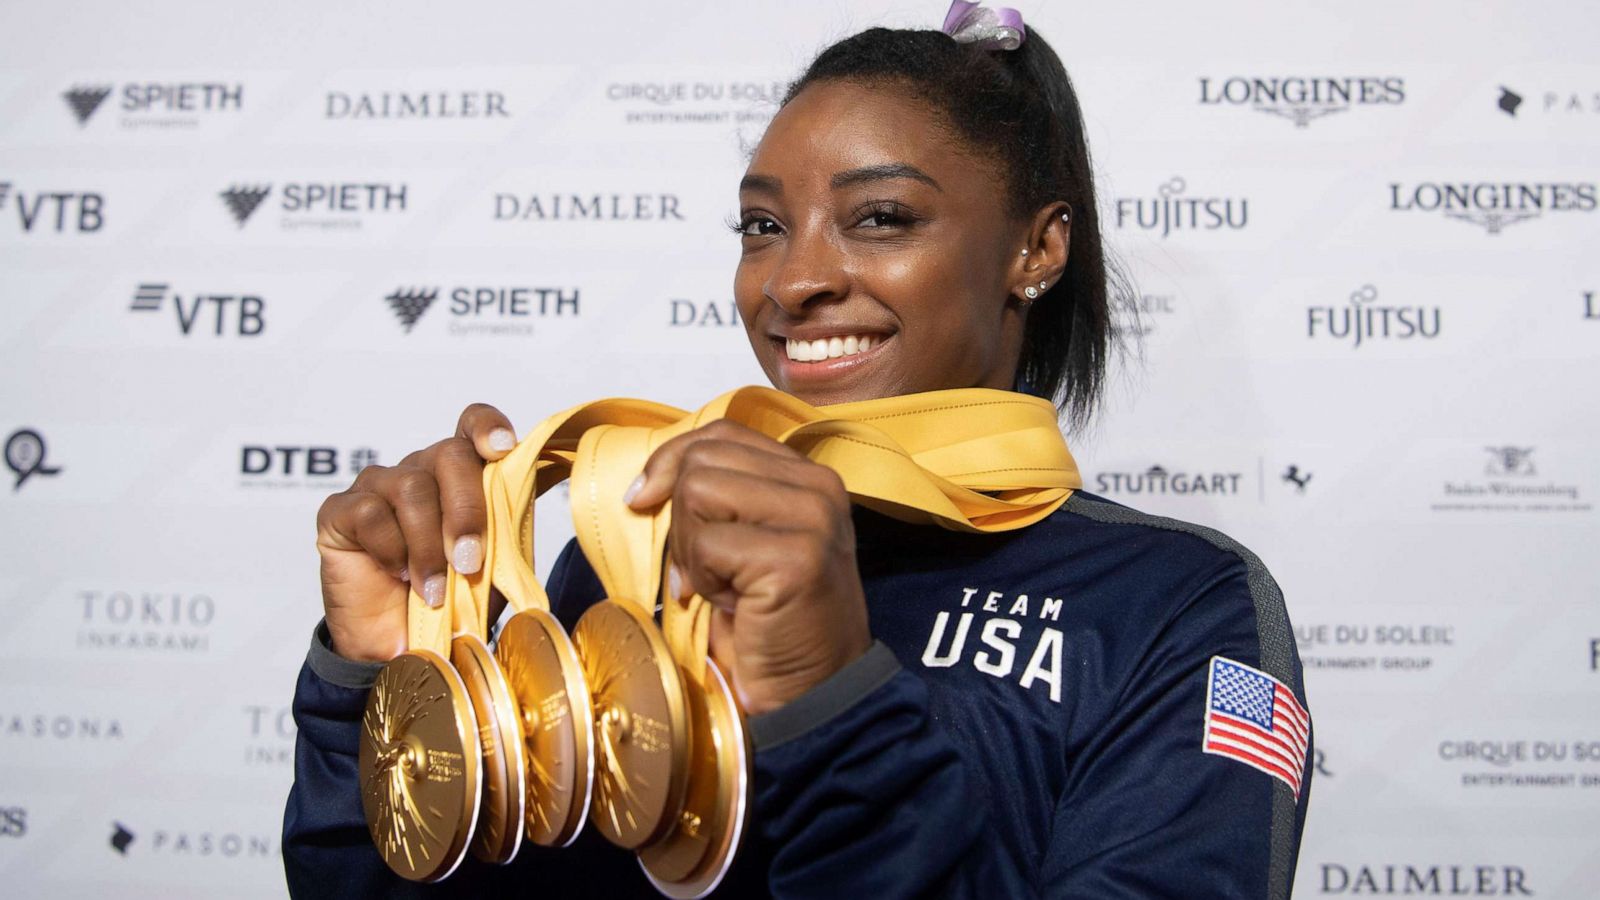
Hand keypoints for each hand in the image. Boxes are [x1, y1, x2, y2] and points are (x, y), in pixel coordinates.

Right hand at [314, 404, 516, 662]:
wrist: (401, 644)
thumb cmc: (452, 597)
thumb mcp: (493, 563)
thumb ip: (508, 524)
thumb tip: (535, 488)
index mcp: (461, 474)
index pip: (472, 424)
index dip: (487, 427)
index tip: (503, 449)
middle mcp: (420, 469)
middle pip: (449, 456)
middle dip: (466, 511)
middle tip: (469, 562)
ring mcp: (377, 485)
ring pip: (412, 488)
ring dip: (429, 545)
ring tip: (433, 589)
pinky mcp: (340, 510)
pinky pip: (371, 513)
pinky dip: (392, 550)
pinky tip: (398, 574)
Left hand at [627, 420, 871, 715]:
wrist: (811, 690)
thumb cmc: (771, 621)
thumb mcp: (744, 542)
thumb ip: (719, 498)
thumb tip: (648, 482)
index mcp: (808, 476)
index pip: (722, 432)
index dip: (671, 461)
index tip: (642, 499)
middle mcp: (818, 486)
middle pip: (703, 460)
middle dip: (681, 518)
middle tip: (702, 569)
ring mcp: (812, 517)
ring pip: (699, 492)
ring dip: (692, 550)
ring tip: (721, 587)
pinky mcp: (796, 556)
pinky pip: (708, 545)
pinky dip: (703, 581)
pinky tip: (733, 606)